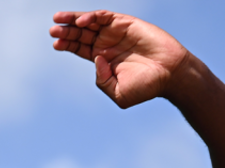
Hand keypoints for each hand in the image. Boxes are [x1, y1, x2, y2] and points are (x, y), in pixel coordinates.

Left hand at [50, 10, 190, 107]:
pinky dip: (92, 17)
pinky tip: (81, 22)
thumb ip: (102, 80)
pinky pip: (105, 17)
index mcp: (104, 60)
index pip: (80, 49)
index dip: (67, 45)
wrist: (171, 75)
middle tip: (53, 30)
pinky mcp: (126, 23)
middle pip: (81, 35)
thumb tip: (96, 58)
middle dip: (66, 31)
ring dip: (73, 20)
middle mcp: (108, 44)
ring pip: (90, 23)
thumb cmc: (147, 87)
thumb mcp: (118, 93)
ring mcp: (117, 33)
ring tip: (58, 19)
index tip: (55, 44)